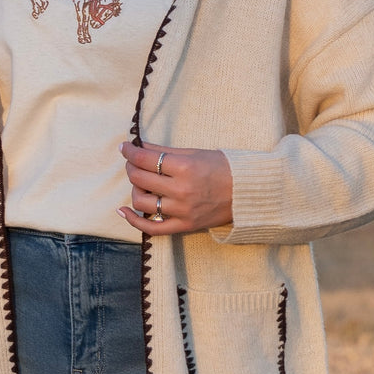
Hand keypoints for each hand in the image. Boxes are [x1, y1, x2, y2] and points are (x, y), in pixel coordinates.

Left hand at [118, 140, 232, 235]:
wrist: (249, 192)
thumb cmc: (224, 168)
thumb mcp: (196, 153)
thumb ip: (165, 150)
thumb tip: (140, 145)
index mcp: (185, 167)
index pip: (145, 159)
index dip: (130, 151)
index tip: (125, 147)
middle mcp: (181, 190)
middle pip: (139, 178)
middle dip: (130, 166)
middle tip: (132, 161)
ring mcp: (182, 210)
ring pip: (141, 202)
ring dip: (134, 189)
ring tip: (140, 182)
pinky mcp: (184, 226)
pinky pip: (151, 228)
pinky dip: (134, 221)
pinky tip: (123, 210)